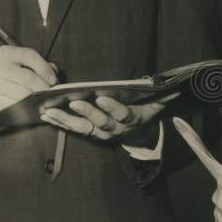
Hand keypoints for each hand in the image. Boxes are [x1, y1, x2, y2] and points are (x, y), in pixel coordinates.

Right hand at [0, 46, 56, 119]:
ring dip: (37, 101)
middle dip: (44, 88)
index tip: (53, 80)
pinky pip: (15, 107)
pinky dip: (27, 110)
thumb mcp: (18, 65)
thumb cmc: (5, 78)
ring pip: (24, 94)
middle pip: (29, 77)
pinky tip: (30, 110)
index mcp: (5, 54)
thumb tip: (53, 72)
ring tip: (42, 102)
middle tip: (50, 95)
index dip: (45, 68)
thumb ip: (37, 65)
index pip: (30, 56)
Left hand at [39, 92, 178, 141]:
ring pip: (84, 129)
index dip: (114, 107)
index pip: (125, 115)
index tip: (102, 97)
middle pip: (101, 123)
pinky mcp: (92, 135)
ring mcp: (104, 135)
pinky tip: (47, 114)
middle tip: (73, 102)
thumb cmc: (147, 108)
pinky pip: (75, 130)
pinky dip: (61, 122)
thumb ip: (162, 94)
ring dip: (66, 120)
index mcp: (135, 119)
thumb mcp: (157, 101)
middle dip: (86, 113)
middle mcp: (118, 130)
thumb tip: (173, 86)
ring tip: (50, 110)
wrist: (142, 133)